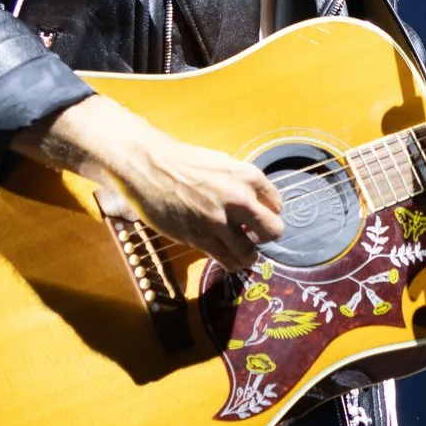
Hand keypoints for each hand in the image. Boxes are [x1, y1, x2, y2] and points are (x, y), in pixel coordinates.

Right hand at [16, 94, 282, 272]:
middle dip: (266, 236)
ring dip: (248, 255)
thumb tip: (255, 201)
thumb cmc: (182, 162)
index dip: (268, 214)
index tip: (257, 218)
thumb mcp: (221, 163)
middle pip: (273, 230)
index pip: (276, 204)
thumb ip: (241, 183)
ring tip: (240, 252)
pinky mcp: (200, 237)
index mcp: (248, 176)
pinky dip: (232, 263)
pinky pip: (227, 260)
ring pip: (250, 252)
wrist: (148, 166)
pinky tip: (228, 259)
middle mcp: (239, 198)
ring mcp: (219, 220)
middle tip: (254, 237)